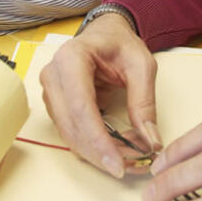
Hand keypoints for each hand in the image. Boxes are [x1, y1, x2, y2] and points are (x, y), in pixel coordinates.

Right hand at [40, 13, 161, 178]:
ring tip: (128, 159)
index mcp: (71, 58)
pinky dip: (93, 146)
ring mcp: (51, 92)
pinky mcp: (55, 105)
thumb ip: (145, 102)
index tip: (117, 164)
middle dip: (100, 152)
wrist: (105, 33)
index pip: (80, 108)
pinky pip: (71, 133)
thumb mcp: (142, 65)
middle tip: (130, 167)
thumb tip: (150, 141)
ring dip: (97, 152)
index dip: (97, 141)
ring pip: (69, 135)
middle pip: (71, 127)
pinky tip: (115, 150)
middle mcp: (53, 75)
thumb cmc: (120, 43)